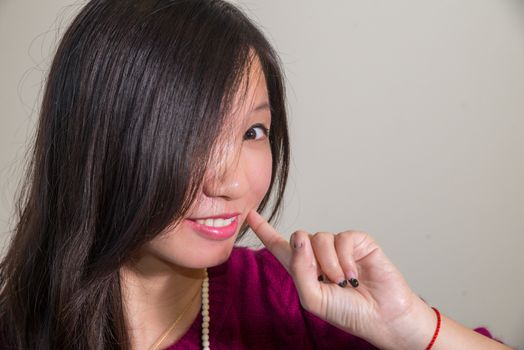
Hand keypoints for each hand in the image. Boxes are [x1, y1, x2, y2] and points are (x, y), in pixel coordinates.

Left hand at [246, 210, 435, 348]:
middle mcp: (318, 254)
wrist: (383, 316)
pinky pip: (342, 238)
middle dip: (310, 260)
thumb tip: (299, 236)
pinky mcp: (358, 241)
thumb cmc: (348, 312)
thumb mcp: (313, 298)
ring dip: (330, 264)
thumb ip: (299, 269)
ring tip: (343, 282)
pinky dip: (346, 259)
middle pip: (299, 237)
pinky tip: (355, 275)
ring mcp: (338, 246)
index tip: (249, 215)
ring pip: (320, 237)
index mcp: (303, 268)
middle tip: (328, 282)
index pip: (279, 245)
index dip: (264, 230)